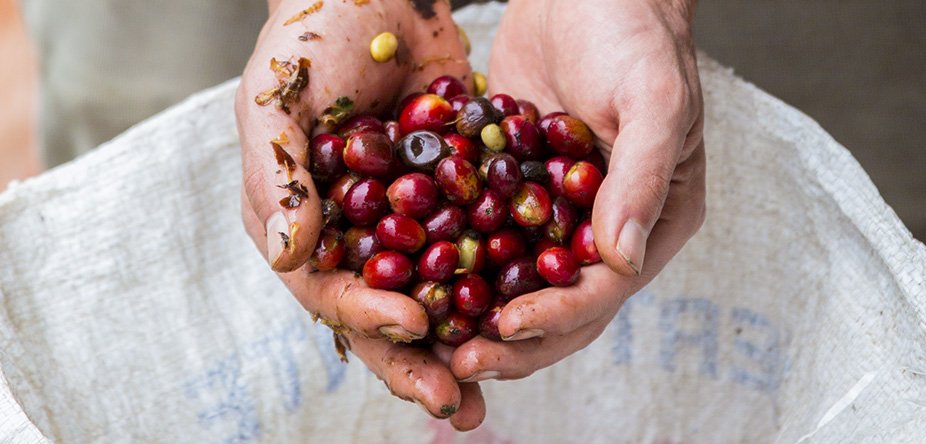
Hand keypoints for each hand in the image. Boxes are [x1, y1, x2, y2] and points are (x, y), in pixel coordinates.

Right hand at [236, 0, 483, 429]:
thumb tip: (290, 259)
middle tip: (453, 402)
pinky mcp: (449, 198)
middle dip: (416, 359)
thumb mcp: (275, 105)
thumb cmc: (310, 40)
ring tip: (490, 385)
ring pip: (432, 295)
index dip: (367, 315)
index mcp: (300, 226)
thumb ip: (278, 180)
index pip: (327, 290)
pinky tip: (526, 310)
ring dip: (460, 341)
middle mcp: (351, 236)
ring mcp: (402, 221)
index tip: (412, 326)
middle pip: (382, 311)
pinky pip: (473, 247)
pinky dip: (495, 281)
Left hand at [450, 0, 704, 381]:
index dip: (555, 316)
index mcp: (651, 220)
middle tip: (458, 362)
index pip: (602, 289)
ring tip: (431, 339)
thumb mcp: (656, 98)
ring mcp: (555, 212)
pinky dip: (453, 262)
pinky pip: (481, 234)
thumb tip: (622, 260)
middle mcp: (603, 228)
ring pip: (513, 281)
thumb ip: (643, 177)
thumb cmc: (636, 35)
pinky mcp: (512, 188)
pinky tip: (412, 278)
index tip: (505, 330)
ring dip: (475, 314)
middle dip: (510, 341)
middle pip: (557, 305)